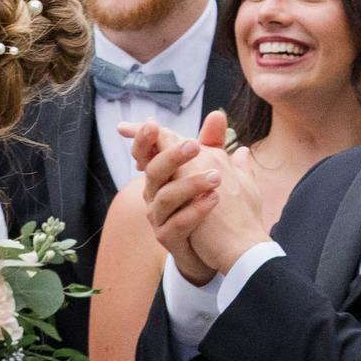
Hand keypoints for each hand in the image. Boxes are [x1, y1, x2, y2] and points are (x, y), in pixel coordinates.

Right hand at [138, 110, 237, 282]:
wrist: (216, 246)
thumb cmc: (207, 204)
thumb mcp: (212, 169)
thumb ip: (212, 143)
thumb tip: (217, 114)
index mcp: (161, 175)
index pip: (146, 152)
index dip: (143, 138)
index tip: (152, 123)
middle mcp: (154, 194)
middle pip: (153, 171)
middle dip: (172, 156)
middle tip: (195, 145)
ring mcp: (159, 217)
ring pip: (165, 197)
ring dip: (190, 185)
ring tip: (216, 178)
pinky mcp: (167, 238)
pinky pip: (177, 223)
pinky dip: (195, 211)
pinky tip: (214, 200)